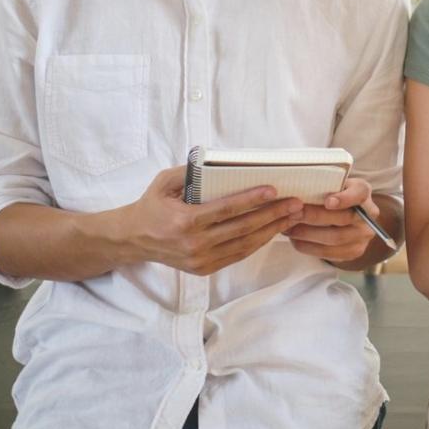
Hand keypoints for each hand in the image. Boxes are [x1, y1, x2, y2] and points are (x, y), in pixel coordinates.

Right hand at [114, 166, 303, 275]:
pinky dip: (258, 242)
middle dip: (272, 215)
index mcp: (184, 221)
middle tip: (296, 203)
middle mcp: (194, 244)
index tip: (274, 190)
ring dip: (271, 230)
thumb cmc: (151, 206)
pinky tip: (273, 230)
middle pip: (242, 228)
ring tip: (292, 217)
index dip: (252, 200)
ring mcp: (200, 260)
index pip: (226, 210)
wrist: (132, 239)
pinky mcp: (204, 269)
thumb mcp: (164, 182)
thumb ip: (190, 171)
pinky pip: (238, 255)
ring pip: (244, 245)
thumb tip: (218, 160)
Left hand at [283, 177, 385, 263]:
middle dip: (315, 216)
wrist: (347, 216)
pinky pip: (330, 253)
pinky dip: (309, 247)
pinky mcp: (354, 252)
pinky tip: (296, 240)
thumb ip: (322, 184)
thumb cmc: (333, 195)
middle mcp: (368, 215)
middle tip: (293, 214)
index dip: (345, 199)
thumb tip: (298, 188)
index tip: (327, 201)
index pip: (359, 194)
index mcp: (363, 192)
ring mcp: (363, 236)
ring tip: (289, 228)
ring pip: (335, 238)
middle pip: (344, 218)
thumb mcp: (333, 184)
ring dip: (308, 234)